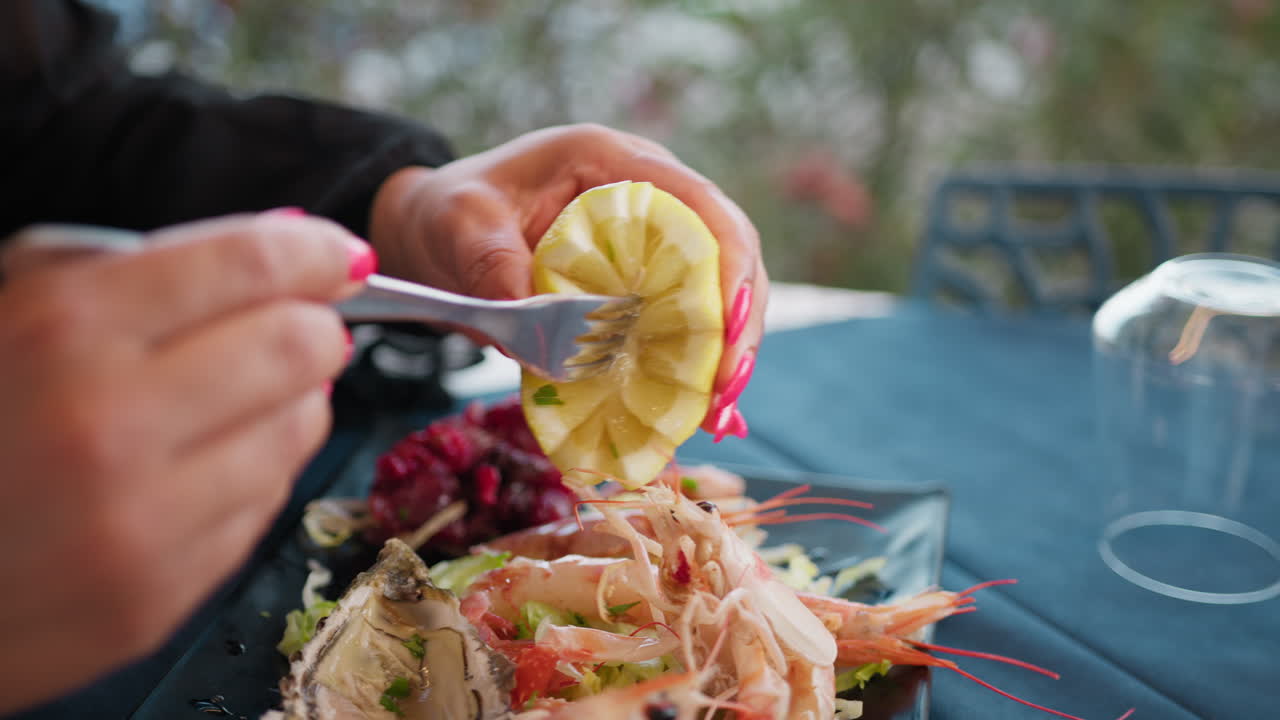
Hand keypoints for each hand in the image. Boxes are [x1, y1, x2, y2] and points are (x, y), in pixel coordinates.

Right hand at [0, 212, 370, 712]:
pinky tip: (198, 466)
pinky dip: (252, 472)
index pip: (253, 265)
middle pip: (301, 348)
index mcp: (62, 329)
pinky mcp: (153, 602)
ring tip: (238, 397)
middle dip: (315, 326)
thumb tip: (289, 238)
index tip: (341, 255)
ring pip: (300, 431)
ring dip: (290, 401)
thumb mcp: (10, 303)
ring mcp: (137, 526)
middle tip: (301, 324)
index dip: (315, 252)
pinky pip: (261, 508)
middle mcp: (107, 427)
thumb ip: (135, 262)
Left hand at [368, 123, 766, 437]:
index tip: (734, 322)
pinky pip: (680, 322)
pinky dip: (689, 364)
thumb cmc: (450, 210)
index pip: (701, 204)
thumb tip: (545, 345)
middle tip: (726, 387)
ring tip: (716, 410)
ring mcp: (648, 243)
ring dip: (722, 350)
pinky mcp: (637, 285)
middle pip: (727, 252)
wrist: (434, 228)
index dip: (731, 262)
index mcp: (613, 162)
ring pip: (714, 291)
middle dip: (739, 320)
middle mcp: (647, 198)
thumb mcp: (461, 224)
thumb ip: (495, 266)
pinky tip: (693, 409)